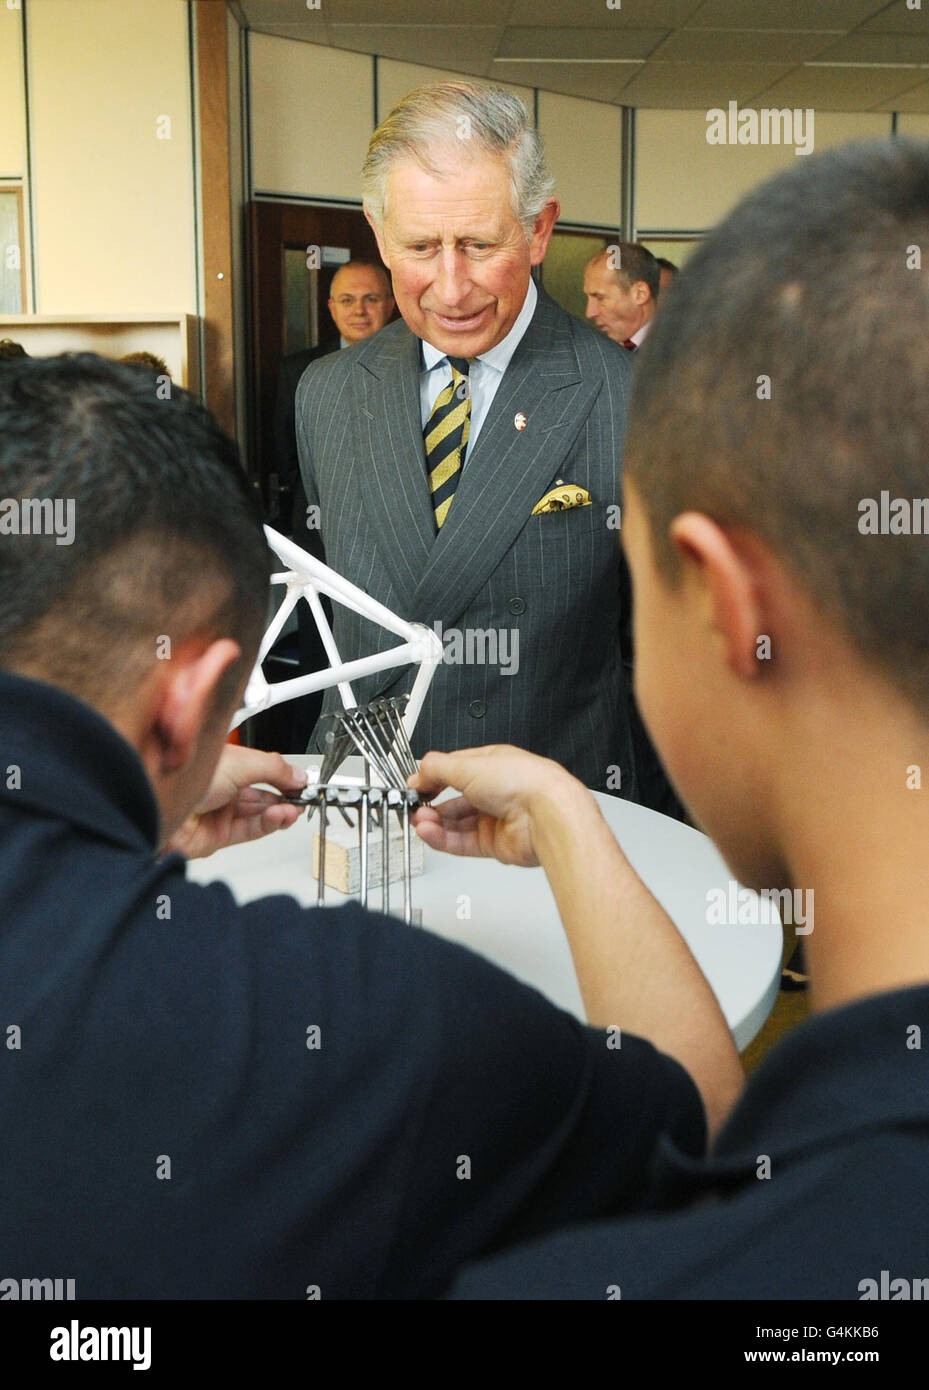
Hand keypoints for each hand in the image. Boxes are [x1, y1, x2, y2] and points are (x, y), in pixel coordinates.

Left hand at [164, 745, 307, 858]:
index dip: (283, 775)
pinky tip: (281, 816)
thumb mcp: (241, 763)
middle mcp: (222, 788)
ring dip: (280, 810)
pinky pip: (250, 830)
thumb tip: (298, 774)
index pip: (262, 770)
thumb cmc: (183, 777)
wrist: (157, 807)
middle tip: (305, 796)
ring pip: (259, 813)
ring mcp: (220, 812)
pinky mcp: (218, 836)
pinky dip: (269, 824)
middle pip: (263, 793)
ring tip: (295, 807)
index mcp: (225, 765)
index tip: (303, 780)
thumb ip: (274, 769)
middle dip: (285, 794)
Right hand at [409, 745, 581, 867]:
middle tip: (413, 807)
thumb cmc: (523, 782)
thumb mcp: (468, 765)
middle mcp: (493, 791)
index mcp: (491, 765)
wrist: (546, 814)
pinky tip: (428, 833)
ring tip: (419, 822)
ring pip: (455, 823)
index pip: (453, 771)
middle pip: (452, 800)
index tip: (414, 785)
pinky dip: (442, 839)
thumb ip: (437, 769)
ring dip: (433, 823)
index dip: (432, 778)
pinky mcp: (493, 843)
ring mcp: (494, 818)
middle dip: (430, 804)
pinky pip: (461, 843)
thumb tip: (418, 774)